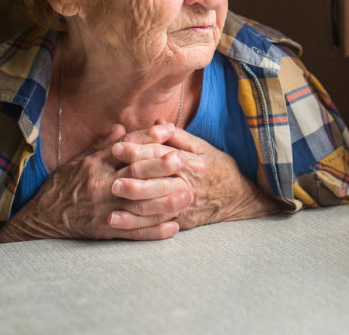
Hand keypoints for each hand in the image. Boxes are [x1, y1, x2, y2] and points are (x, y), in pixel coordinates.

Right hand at [0, 124, 190, 242]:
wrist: (42, 219)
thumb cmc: (62, 186)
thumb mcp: (78, 160)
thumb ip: (102, 145)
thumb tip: (122, 127)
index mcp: (96, 164)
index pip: (125, 147)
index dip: (148, 138)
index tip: (169, 131)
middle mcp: (101, 184)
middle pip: (134, 173)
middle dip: (160, 167)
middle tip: (183, 160)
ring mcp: (104, 208)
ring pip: (139, 204)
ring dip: (166, 201)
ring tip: (188, 196)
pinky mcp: (105, 229)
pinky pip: (133, 232)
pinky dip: (154, 231)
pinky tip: (174, 228)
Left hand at [111, 128, 280, 230]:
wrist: (239, 198)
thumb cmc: (219, 168)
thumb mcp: (203, 147)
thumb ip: (178, 136)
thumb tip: (157, 123)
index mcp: (191, 162)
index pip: (161, 155)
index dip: (138, 151)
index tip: (117, 148)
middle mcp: (187, 184)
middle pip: (157, 183)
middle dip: (133, 183)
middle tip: (111, 182)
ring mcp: (185, 205)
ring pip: (156, 207)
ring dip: (131, 208)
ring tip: (109, 207)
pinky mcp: (183, 221)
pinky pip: (158, 225)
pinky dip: (138, 226)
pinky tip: (120, 225)